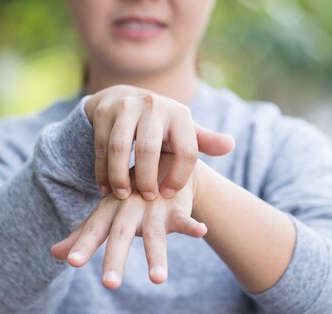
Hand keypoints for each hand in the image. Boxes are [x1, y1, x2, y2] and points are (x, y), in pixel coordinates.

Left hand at [50, 155, 205, 289]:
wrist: (161, 164)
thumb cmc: (127, 198)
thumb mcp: (106, 215)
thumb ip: (83, 236)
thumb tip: (54, 254)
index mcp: (109, 212)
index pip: (93, 231)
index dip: (82, 245)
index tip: (71, 262)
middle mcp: (129, 209)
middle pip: (121, 237)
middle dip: (115, 260)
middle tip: (109, 285)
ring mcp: (153, 209)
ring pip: (155, 236)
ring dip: (157, 257)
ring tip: (158, 281)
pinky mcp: (176, 209)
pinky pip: (184, 219)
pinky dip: (192, 225)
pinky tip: (200, 231)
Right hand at [84, 84, 232, 200]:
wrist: (123, 98)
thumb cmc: (159, 125)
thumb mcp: (183, 130)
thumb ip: (204, 141)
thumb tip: (230, 145)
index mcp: (179, 114)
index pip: (186, 151)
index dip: (179, 177)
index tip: (169, 194)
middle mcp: (154, 106)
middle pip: (149, 150)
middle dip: (146, 179)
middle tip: (146, 197)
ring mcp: (126, 106)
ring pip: (119, 148)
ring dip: (119, 176)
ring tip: (121, 195)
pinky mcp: (104, 112)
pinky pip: (101, 147)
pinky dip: (102, 170)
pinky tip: (105, 187)